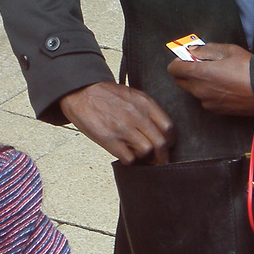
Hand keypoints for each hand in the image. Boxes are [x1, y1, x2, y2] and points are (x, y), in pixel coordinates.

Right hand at [59, 81, 175, 164]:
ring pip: (147, 151)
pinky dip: (130, 160)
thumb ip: (147, 110)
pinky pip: (129, 158)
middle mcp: (137, 116)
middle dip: (162, 156)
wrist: (83, 93)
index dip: (171, 140)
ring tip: (141, 157)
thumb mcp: (133, 95)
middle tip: (160, 160)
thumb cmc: (108, 95)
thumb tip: (159, 131)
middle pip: (160, 143)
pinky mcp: (109, 140)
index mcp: (145, 103)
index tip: (168, 145)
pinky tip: (127, 155)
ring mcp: (123, 129)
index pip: (168, 127)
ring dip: (146, 158)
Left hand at [167, 42, 253, 115]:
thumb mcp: (227, 50)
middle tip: (202, 65)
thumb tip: (192, 51)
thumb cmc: (247, 68)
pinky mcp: (216, 111)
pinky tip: (225, 87)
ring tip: (218, 76)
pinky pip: (206, 99)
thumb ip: (206, 49)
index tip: (188, 57)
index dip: (178, 61)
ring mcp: (207, 102)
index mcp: (199, 74)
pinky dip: (209, 93)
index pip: (173, 69)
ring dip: (198, 83)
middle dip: (186, 72)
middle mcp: (198, 90)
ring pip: (194, 91)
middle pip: (180, 81)